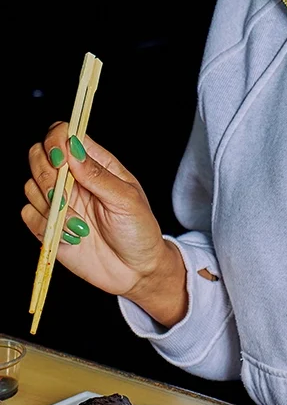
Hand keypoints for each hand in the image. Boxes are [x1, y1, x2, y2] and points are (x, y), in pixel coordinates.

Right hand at [22, 121, 186, 326]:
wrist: (135, 271)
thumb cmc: (140, 230)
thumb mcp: (127, 200)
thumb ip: (99, 175)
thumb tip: (73, 148)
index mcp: (96, 163)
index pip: (64, 134)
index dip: (55, 141)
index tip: (60, 161)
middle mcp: (73, 178)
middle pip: (38, 155)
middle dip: (46, 176)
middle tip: (65, 198)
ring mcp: (59, 201)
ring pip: (30, 186)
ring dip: (52, 208)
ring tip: (80, 227)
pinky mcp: (48, 225)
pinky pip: (28, 215)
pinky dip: (44, 226)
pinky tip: (71, 238)